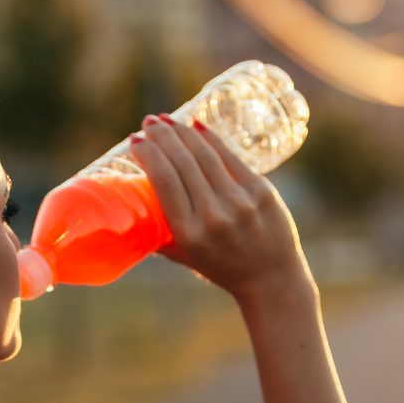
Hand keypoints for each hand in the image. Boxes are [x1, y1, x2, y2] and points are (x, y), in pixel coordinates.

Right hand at [129, 115, 309, 302]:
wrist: (272, 281)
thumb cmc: (223, 269)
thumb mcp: (185, 258)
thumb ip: (159, 237)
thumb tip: (131, 213)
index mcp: (189, 234)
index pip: (164, 180)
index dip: (148, 154)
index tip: (135, 140)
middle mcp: (213, 216)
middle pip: (182, 162)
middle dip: (162, 136)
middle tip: (149, 123)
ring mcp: (240, 201)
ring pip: (205, 155)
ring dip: (182, 132)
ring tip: (167, 121)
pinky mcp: (261, 191)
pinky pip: (231, 157)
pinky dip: (212, 138)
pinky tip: (196, 125)